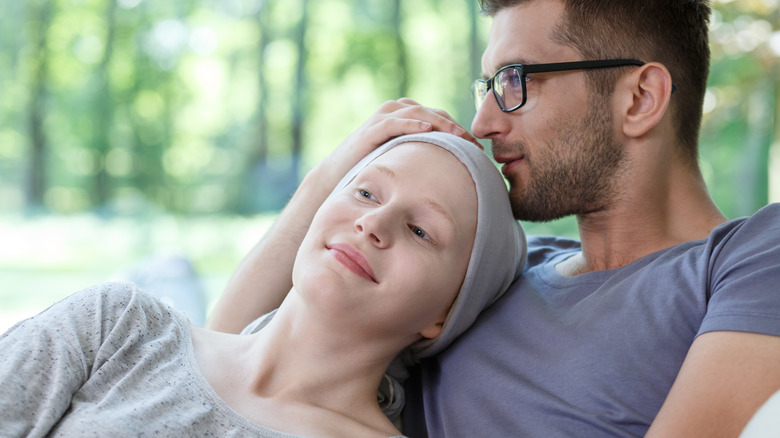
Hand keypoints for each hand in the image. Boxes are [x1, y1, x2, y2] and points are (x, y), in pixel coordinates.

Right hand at [314, 98, 480, 185]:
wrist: (336, 176)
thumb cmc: (373, 171)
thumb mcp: (403, 162)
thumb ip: (423, 159)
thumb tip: (454, 175)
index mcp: (407, 118)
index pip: (441, 118)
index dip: (460, 130)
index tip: (478, 148)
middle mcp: (396, 111)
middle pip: (434, 113)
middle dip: (456, 127)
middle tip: (474, 144)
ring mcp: (383, 118)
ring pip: (418, 113)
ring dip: (440, 123)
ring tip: (459, 135)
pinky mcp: (372, 129)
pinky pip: (395, 122)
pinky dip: (412, 123)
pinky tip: (427, 129)